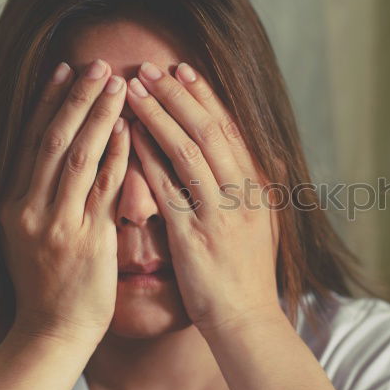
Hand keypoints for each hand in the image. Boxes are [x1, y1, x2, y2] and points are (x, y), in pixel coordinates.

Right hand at [0, 59, 129, 344]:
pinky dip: (115, 156)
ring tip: (116, 84)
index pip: (32, 139)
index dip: (49, 102)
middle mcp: (30, 207)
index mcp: (15, 203)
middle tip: (95, 63)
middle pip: (53, 139)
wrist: (53, 333)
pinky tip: (128, 129)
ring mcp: (56, 223)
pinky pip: (103, 188)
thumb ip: (43, 196)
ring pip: (77, 156)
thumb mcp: (33, 234)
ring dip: (98, 116)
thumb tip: (58, 158)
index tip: (63, 69)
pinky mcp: (85, 239)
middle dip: (75, 98)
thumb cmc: (51, 285)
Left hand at [126, 61, 281, 332]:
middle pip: (209, 129)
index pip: (231, 129)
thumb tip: (254, 156)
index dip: (205, 96)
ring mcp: (220, 213)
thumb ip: (254, 188)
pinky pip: (167, 186)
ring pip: (188, 150)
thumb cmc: (248, 275)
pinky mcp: (194, 235)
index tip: (183, 70)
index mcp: (259, 187)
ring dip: (158, 114)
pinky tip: (126, 135)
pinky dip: (146, 156)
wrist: (248, 321)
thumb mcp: (263, 224)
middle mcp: (243, 193)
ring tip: (131, 88)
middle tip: (150, 67)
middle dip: (178, 95)